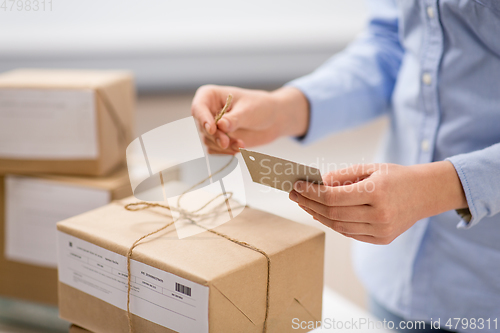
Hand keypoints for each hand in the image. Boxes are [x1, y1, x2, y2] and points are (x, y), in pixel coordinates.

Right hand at [191, 85, 308, 153]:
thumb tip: (220, 125)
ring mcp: (212, 127)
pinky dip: (225, 152)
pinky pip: (214, 150)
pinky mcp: (218, 140)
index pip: (198, 108)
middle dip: (216, 137)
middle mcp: (207, 111)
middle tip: (227, 143)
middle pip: (202, 128)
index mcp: (210, 96)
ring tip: (241, 145)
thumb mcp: (249, 111)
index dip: (202, 119)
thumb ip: (234, 119)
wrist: (273, 119)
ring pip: (208, 141)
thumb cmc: (261, 107)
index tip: (212, 129)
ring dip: (223, 146)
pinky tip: (238, 148)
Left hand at [289, 161, 467, 243]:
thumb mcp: (369, 168)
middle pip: (332, 213)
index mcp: (376, 192)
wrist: (427, 193)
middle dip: (309, 204)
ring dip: (317, 215)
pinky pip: (350, 233)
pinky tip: (321, 214)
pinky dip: (333, 224)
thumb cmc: (396, 177)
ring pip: (339, 226)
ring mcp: (382, 230)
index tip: (296, 185)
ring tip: (304, 204)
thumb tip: (316, 184)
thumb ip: (341, 176)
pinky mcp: (382, 239)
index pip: (332, 197)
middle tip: (294, 194)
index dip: (310, 193)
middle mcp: (379, 214)